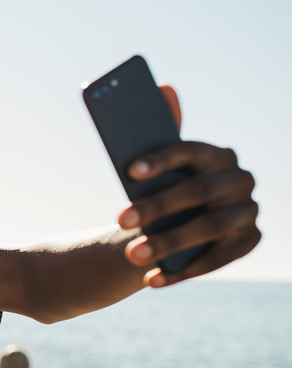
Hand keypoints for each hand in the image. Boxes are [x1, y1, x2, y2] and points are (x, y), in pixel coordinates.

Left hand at [116, 87, 259, 286]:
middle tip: (119, 220)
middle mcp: (241, 179)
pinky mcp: (248, 241)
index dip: (161, 159)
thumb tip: (162, 86)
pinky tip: (150, 281)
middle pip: (198, 191)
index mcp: (218, 153)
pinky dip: (181, 272)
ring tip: (132, 255)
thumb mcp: (159, 163)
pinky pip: (215, 260)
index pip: (191, 150)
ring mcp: (248, 211)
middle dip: (157, 207)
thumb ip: (158, 131)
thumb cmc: (165, 186)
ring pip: (208, 228)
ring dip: (168, 243)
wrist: (183, 222)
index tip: (128, 171)